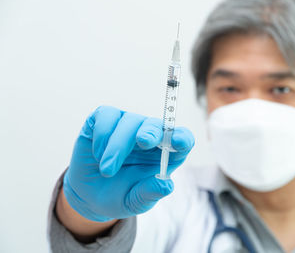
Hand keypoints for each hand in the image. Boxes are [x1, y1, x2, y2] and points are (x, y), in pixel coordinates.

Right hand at [62, 106, 194, 221]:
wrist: (89, 195)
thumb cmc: (119, 196)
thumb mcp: (134, 202)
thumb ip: (149, 194)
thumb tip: (166, 185)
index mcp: (166, 154)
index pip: (182, 138)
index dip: (183, 137)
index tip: (179, 142)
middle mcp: (150, 136)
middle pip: (156, 124)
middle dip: (151, 131)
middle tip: (143, 142)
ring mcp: (128, 125)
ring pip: (129, 120)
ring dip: (118, 145)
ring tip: (107, 170)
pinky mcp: (105, 120)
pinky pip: (106, 115)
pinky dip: (102, 135)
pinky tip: (98, 154)